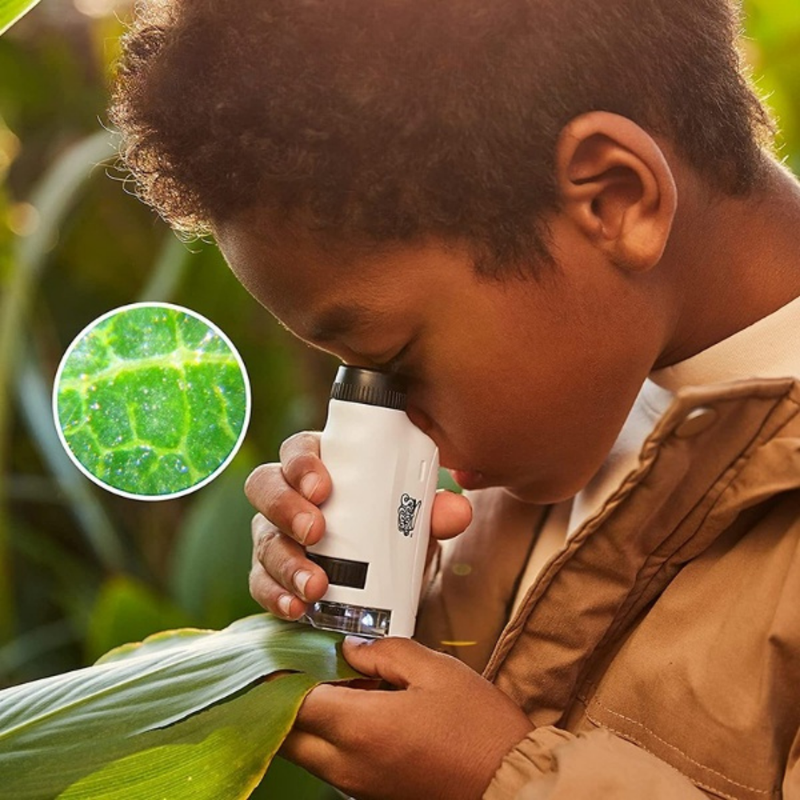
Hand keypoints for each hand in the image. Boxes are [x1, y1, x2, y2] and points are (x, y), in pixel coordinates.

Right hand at [245, 432, 472, 619]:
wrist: (385, 580)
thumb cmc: (392, 531)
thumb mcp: (414, 520)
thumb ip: (434, 511)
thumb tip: (457, 510)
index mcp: (321, 467)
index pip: (298, 450)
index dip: (302, 463)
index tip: (322, 486)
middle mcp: (289, 496)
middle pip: (265, 487)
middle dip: (286, 508)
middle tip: (316, 531)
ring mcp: (275, 535)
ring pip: (263, 539)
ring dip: (286, 562)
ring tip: (315, 585)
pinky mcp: (270, 575)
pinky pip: (261, 583)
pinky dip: (276, 596)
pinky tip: (296, 607)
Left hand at [282, 636, 533, 799]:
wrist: (508, 784)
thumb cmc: (478, 727)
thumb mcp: (436, 671)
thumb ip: (385, 652)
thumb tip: (350, 648)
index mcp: (361, 728)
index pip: (293, 702)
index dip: (281, 675)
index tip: (281, 650)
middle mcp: (348, 764)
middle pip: (287, 734)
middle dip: (284, 699)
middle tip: (301, 663)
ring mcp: (356, 784)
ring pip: (305, 750)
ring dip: (307, 717)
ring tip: (335, 679)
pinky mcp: (369, 792)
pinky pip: (329, 762)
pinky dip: (328, 734)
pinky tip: (357, 706)